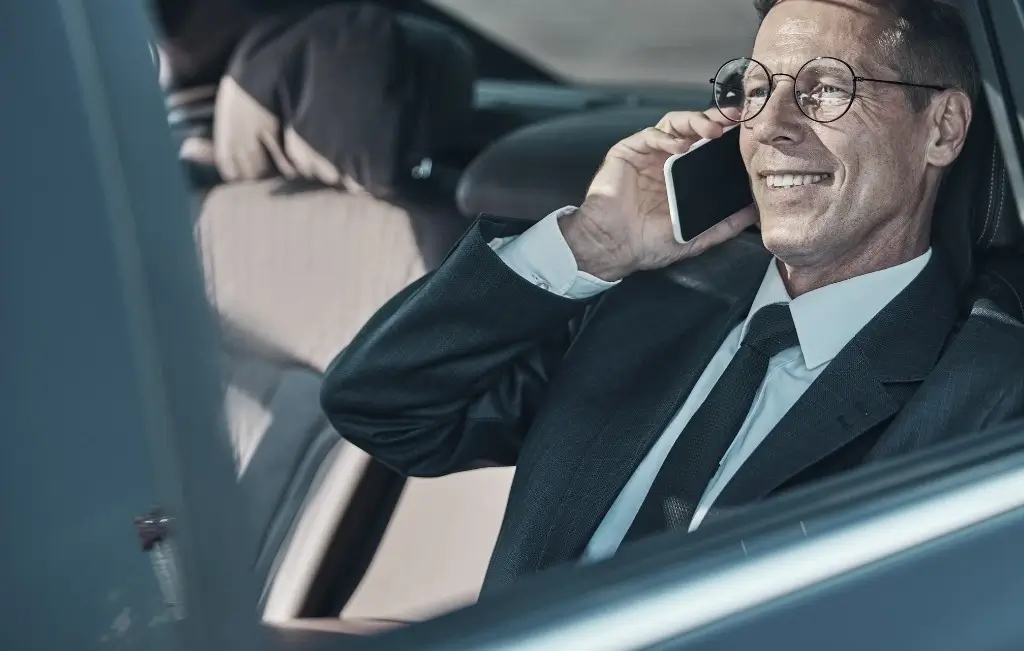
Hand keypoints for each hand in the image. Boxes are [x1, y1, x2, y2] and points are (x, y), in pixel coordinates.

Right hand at [560, 108, 758, 280]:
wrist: (613, 247)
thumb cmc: (648, 244)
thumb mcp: (696, 236)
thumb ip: (724, 225)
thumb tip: (754, 213)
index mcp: (683, 176)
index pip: (709, 147)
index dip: (727, 136)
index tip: (748, 132)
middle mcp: (667, 160)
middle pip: (695, 128)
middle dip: (716, 119)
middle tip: (735, 119)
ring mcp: (648, 154)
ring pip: (674, 124)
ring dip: (695, 121)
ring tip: (712, 130)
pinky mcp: (628, 151)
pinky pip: (650, 135)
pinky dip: (667, 137)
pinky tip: (680, 146)